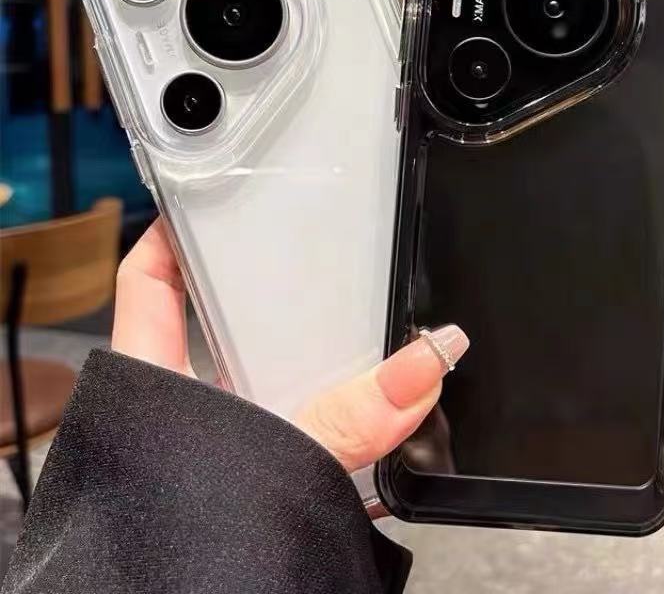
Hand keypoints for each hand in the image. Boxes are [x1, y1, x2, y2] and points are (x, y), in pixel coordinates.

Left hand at [113, 219, 468, 475]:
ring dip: (316, 361)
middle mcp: (190, 407)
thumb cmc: (178, 553)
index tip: (208, 197)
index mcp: (161, 381)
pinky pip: (309, 430)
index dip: (173, 230)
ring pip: (273, 377)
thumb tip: (424, 363)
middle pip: (223, 319)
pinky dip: (344, 421)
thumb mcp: (274, 461)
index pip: (151, 279)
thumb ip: (351, 418)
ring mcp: (227, 442)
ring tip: (358, 321)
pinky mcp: (262, 478)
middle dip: (267, 289)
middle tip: (312, 251)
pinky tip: (382, 410)